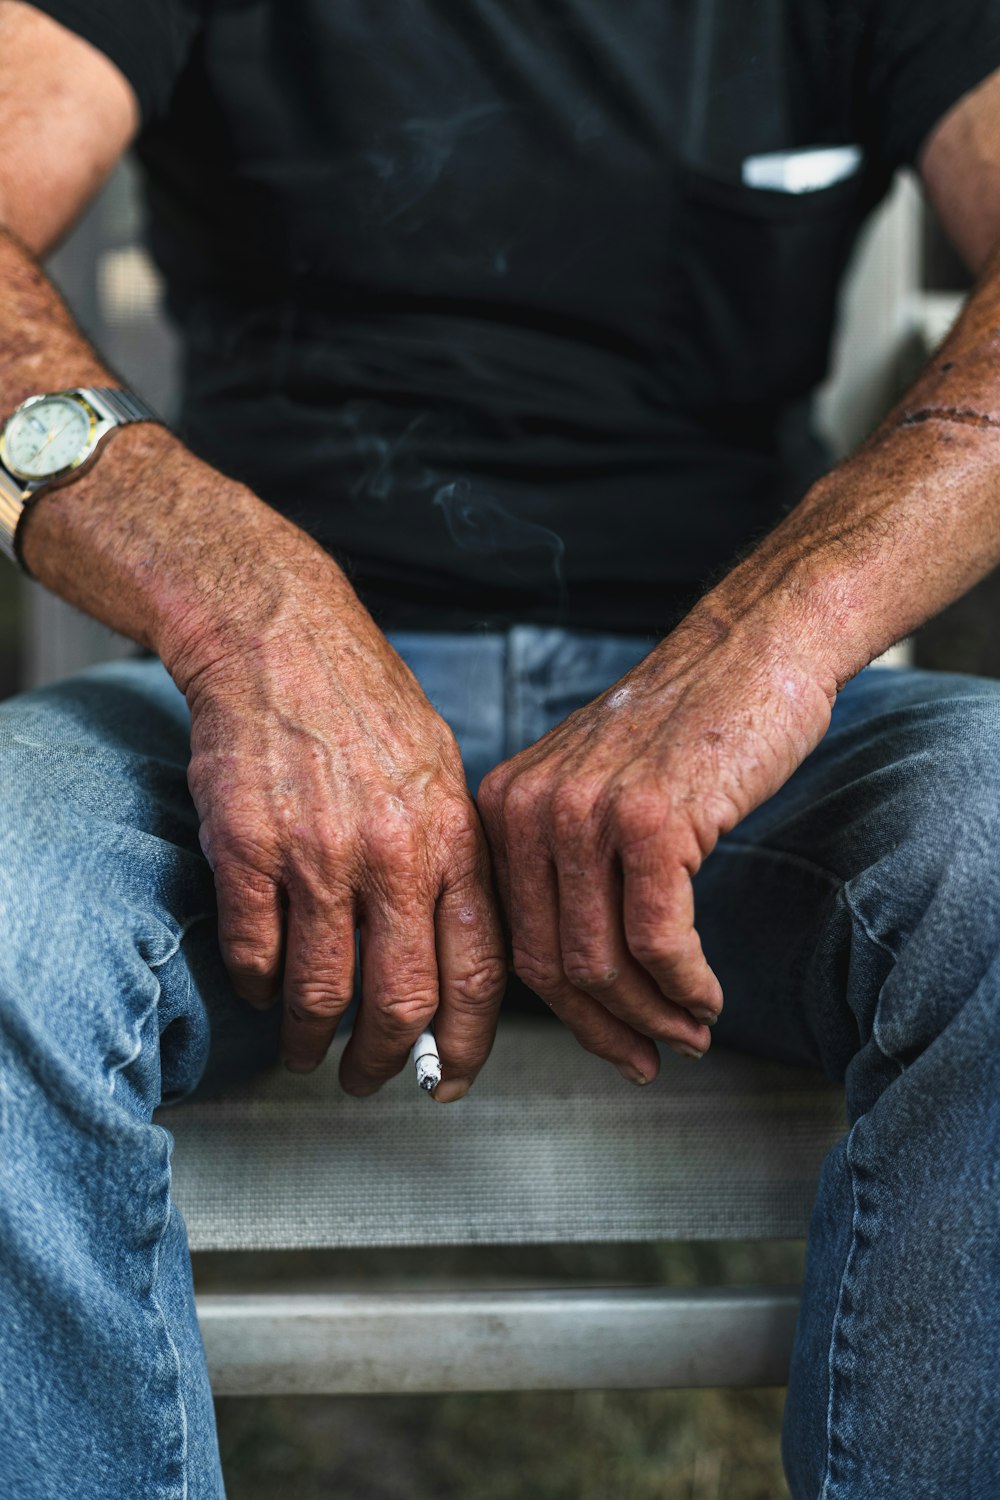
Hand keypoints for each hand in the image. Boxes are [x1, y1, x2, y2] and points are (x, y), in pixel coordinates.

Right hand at [169, 547, 506, 1099]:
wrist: (282, 641)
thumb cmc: (366, 707)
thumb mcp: (440, 775)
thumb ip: (450, 863)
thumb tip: (454, 957)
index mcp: (453, 839)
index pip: (477, 973)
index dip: (466, 1044)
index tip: (448, 1077)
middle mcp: (393, 854)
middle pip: (399, 1002)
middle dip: (384, 1063)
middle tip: (370, 1080)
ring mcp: (317, 854)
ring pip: (319, 992)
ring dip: (309, 1040)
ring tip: (304, 1050)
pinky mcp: (247, 848)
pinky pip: (254, 954)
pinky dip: (256, 988)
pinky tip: (261, 988)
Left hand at [477, 609, 835, 1082]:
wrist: (752, 651)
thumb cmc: (687, 728)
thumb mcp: (595, 791)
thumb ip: (568, 867)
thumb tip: (578, 978)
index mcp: (504, 806)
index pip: (514, 940)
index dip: (563, 1013)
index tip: (606, 1045)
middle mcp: (529, 809)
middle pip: (548, 964)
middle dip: (605, 1029)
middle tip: (649, 1058)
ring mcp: (586, 813)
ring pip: (601, 962)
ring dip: (653, 1016)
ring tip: (690, 1033)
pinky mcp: (650, 819)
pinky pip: (658, 941)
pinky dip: (685, 986)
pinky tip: (709, 997)